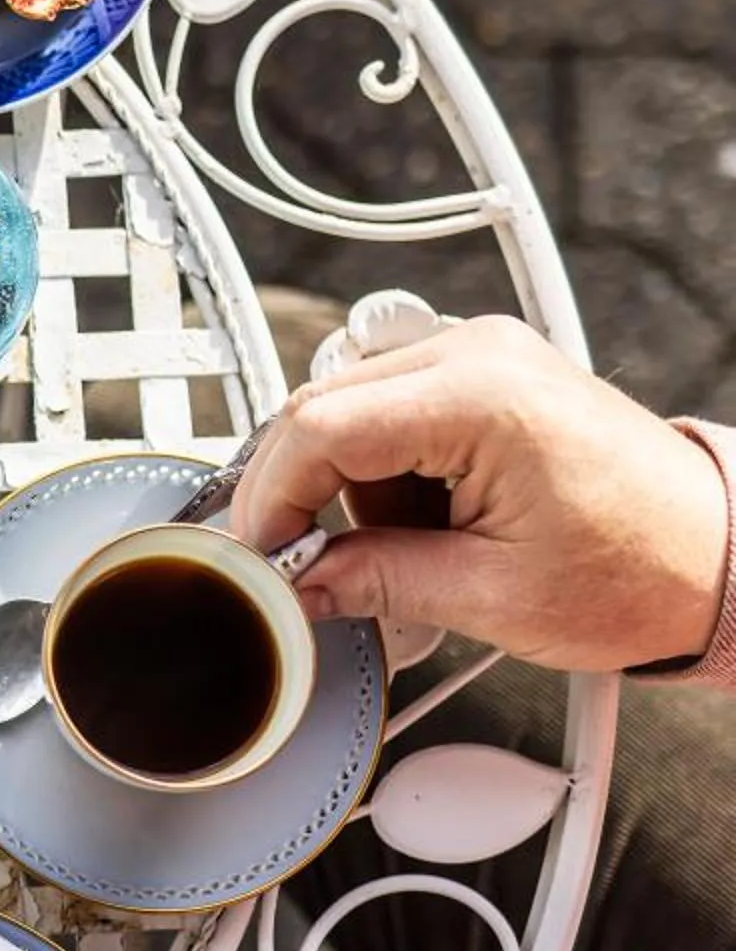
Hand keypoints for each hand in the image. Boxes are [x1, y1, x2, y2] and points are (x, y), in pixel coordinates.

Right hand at [230, 316, 727, 671]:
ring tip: (410, 550)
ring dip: (347, 487)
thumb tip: (298, 584)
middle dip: (300, 494)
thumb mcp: (492, 596)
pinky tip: (425, 521)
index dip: (271, 499)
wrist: (718, 554)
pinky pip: (388, 409)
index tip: (260, 556)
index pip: (320, 427)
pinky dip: (382, 472)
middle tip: (305, 564)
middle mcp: (478, 353)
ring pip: (346, 408)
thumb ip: (375, 582)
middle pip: (321, 406)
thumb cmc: (643, 570)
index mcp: (484, 396)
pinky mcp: (486, 373)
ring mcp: (482, 355)